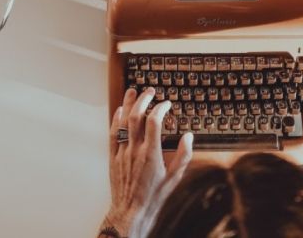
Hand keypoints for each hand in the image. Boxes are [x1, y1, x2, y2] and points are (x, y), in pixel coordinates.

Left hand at [104, 88, 193, 235]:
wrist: (131, 211)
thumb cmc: (154, 196)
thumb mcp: (175, 177)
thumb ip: (184, 155)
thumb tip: (189, 136)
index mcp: (151, 153)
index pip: (154, 122)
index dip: (161, 108)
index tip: (167, 104)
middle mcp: (135, 150)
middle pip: (136, 117)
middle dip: (144, 100)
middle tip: (150, 91)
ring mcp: (122, 153)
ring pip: (123, 122)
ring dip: (128, 104)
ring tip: (133, 91)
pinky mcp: (113, 157)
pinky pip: (113, 133)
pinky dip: (116, 119)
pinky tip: (120, 110)